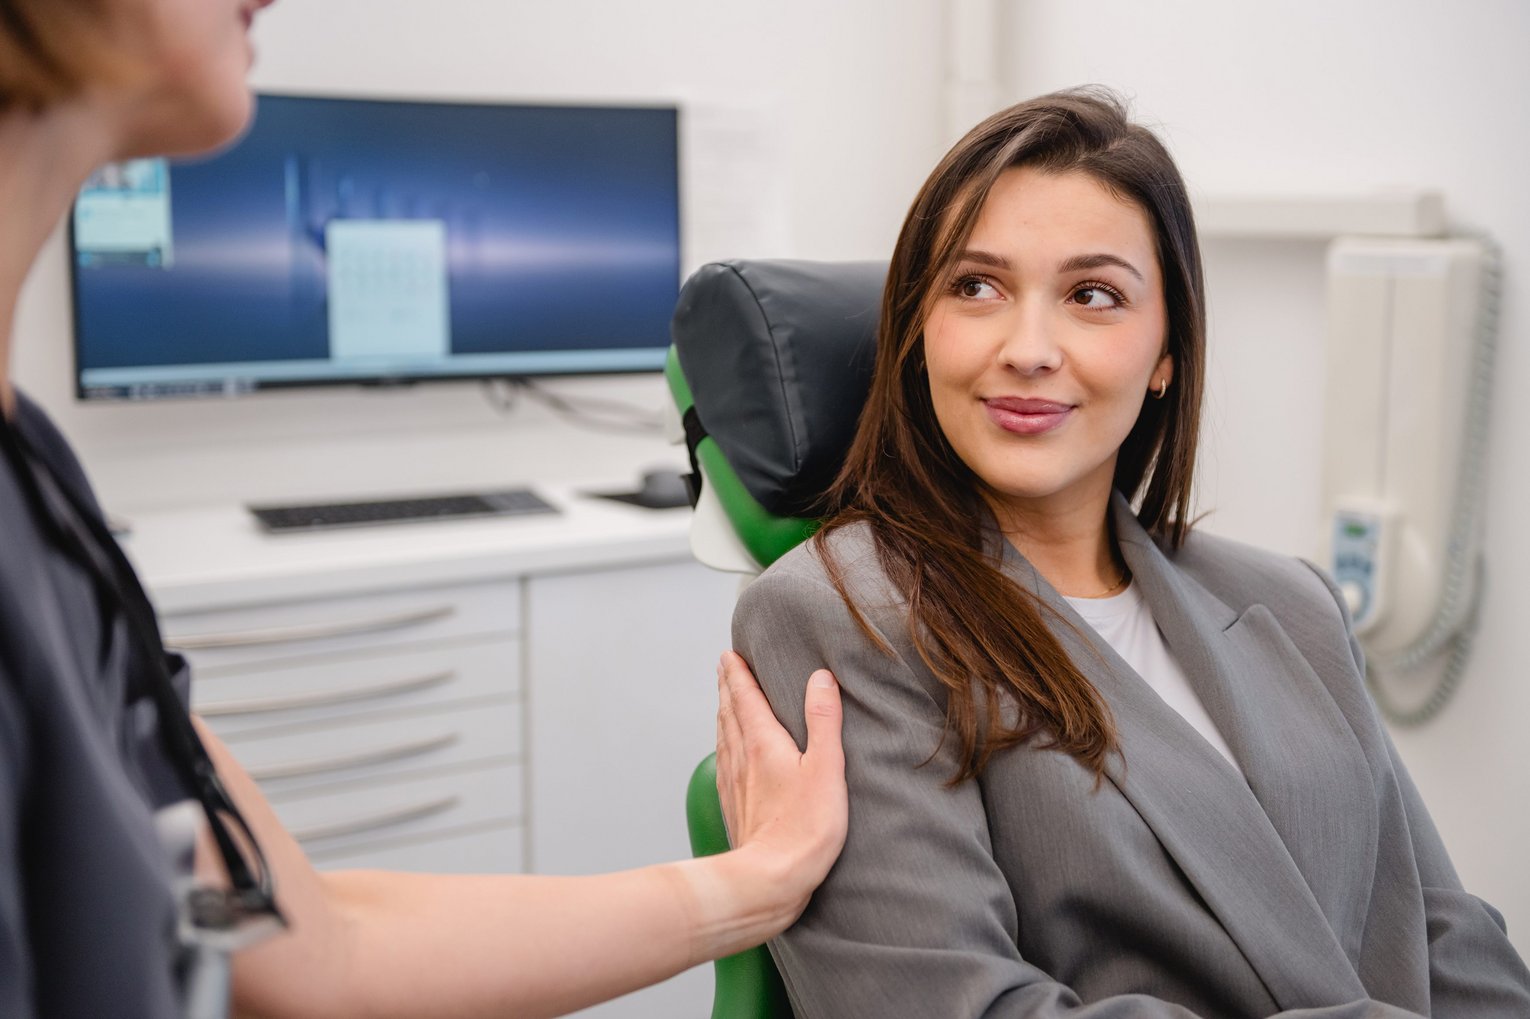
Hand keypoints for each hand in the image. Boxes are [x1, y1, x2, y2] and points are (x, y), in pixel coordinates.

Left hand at [714, 650, 846, 921]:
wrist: (769, 881)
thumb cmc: (804, 830)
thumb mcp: (826, 769)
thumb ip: (824, 721)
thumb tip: (820, 677)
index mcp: (764, 744)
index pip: (746, 698)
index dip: (738, 673)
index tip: (730, 654)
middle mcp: (742, 759)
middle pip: (729, 713)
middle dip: (727, 687)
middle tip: (724, 667)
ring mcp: (734, 784)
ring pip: (724, 738)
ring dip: (724, 713)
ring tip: (725, 701)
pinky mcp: (734, 807)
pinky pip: (724, 764)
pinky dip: (724, 746)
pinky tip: (727, 753)